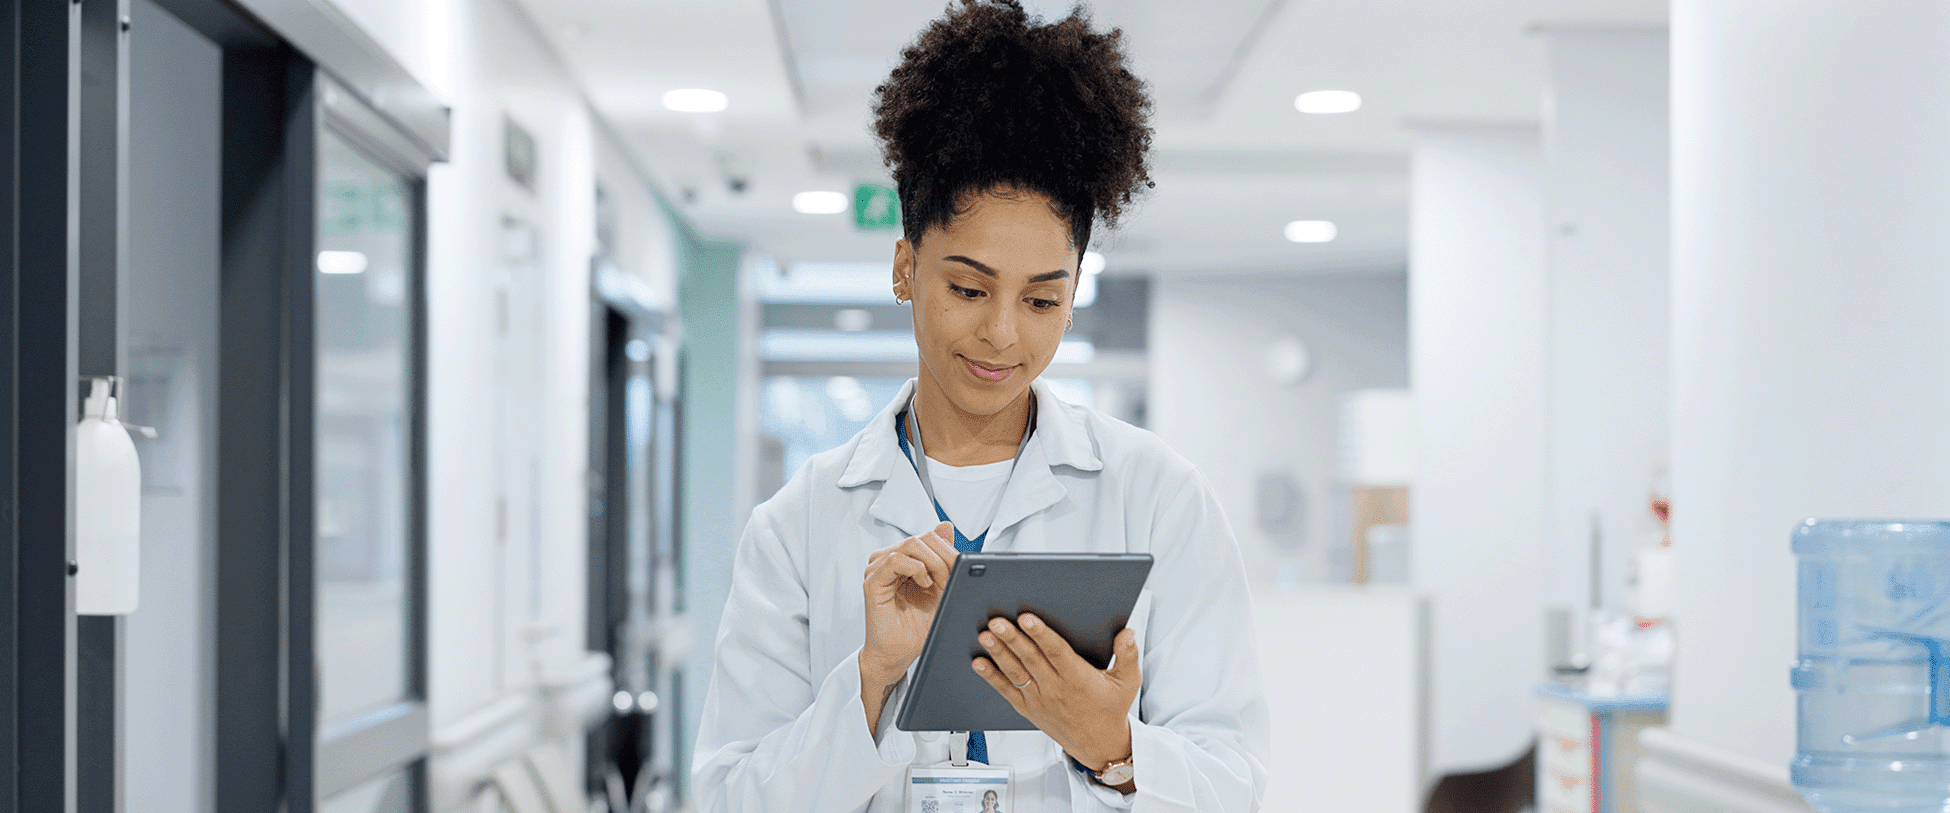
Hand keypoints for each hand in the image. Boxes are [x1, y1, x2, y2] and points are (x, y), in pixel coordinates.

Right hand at [860, 521, 958, 687]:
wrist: (899, 653)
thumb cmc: (916, 626)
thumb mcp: (939, 588)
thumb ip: (942, 558)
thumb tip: (946, 525)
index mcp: (904, 558)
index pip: (930, 537)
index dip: (950, 551)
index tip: (961, 571)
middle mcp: (888, 559)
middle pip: (922, 538)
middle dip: (945, 557)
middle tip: (952, 580)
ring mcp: (878, 568)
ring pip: (911, 545)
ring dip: (933, 563)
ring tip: (939, 584)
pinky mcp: (873, 581)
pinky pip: (894, 560)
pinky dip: (915, 568)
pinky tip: (924, 584)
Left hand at [972, 614, 1140, 773]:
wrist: (1099, 745)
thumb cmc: (1111, 710)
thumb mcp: (1128, 682)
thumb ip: (1127, 655)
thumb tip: (1127, 633)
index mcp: (1078, 678)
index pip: (1056, 652)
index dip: (1041, 635)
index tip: (1027, 619)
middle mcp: (1056, 688)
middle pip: (1031, 659)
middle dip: (1013, 639)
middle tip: (998, 622)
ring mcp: (1040, 699)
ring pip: (1016, 673)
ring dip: (999, 654)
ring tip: (986, 636)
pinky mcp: (1029, 709)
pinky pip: (1007, 692)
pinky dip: (992, 677)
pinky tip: (980, 663)